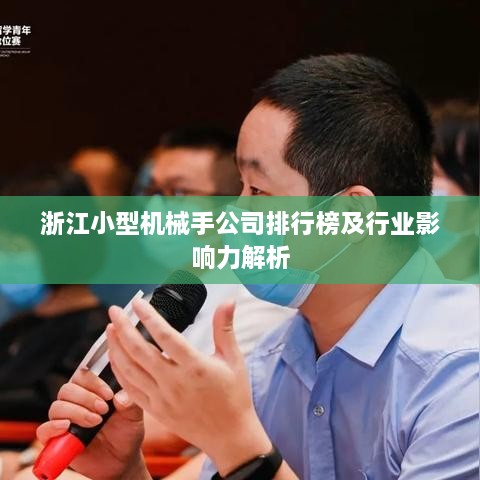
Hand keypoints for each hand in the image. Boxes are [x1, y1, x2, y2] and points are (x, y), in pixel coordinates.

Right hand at [36, 368, 146, 479]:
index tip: (109, 395)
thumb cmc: (126, 433)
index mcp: (92, 391)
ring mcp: (65, 420)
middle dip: (86, 398)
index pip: (83, 375)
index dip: (93, 382)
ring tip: (95, 422)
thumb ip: (130, 403)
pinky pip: (43, 430)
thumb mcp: (134, 416)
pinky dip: (52, 427)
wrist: (121, 460)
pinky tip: (67, 427)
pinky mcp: (56, 440)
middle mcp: (76, 403)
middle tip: (103, 410)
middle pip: (68, 389)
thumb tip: (120, 397)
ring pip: (57, 406)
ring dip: (76, 412)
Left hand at [107, 298, 271, 475]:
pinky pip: (130, 389)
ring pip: (130, 370)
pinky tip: (115, 358)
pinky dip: (119, 372)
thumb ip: (224, 328)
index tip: (137, 302)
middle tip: (114, 311)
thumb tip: (228, 300)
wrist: (230, 436)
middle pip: (139, 351)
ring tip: (110, 329)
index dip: (149, 317)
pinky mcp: (156, 411)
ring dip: (116, 348)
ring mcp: (163, 398)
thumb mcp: (233, 359)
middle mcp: (175, 382)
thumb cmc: (234, 396)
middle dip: (123, 328)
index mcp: (195, 366)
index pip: (165, 336)